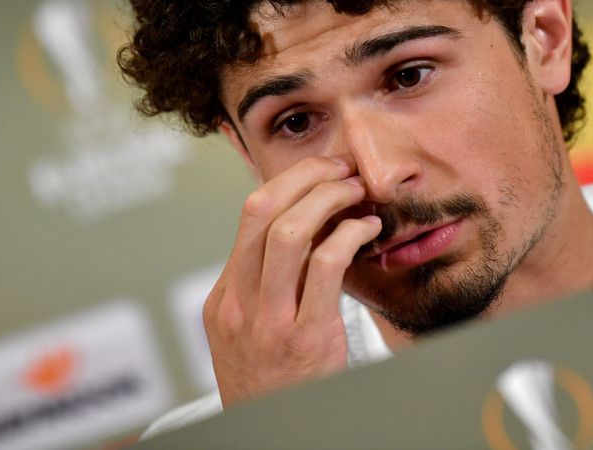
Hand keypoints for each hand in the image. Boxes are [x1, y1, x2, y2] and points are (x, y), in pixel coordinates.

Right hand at [202, 155, 380, 406]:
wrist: (274, 436)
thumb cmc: (273, 383)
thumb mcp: (250, 333)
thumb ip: (266, 286)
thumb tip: (305, 227)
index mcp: (224, 297)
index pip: (249, 215)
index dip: (290, 181)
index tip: (321, 170)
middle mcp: (238, 304)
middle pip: (261, 210)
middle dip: (307, 176)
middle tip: (342, 170)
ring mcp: (268, 322)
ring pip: (289, 233)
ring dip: (330, 200)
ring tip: (357, 194)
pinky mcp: (305, 339)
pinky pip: (325, 267)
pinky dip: (350, 236)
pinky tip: (367, 231)